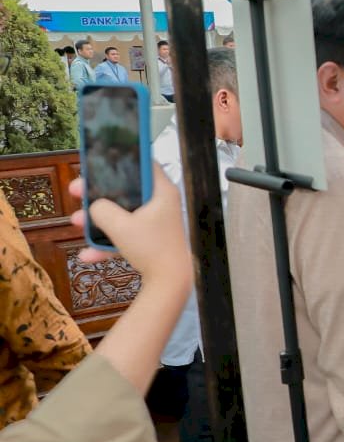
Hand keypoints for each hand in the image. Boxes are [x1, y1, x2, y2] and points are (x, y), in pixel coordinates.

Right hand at [69, 165, 190, 282]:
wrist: (168, 283)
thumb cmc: (150, 248)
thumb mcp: (120, 225)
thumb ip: (102, 210)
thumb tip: (95, 206)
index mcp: (161, 192)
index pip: (144, 163)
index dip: (121, 158)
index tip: (101, 159)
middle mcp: (161, 203)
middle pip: (126, 189)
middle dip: (98, 193)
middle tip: (76, 190)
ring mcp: (156, 222)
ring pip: (123, 214)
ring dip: (98, 219)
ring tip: (75, 222)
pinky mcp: (151, 240)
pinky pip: (126, 236)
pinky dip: (109, 243)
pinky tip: (87, 255)